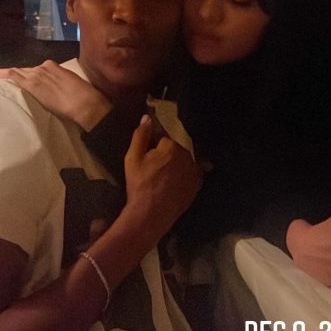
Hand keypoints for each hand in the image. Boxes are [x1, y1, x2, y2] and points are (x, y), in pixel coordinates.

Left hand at [0, 60, 111, 129]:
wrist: (84, 103)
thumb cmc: (83, 96)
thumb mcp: (71, 84)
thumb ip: (60, 83)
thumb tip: (55, 90)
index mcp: (54, 66)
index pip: (36, 70)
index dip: (28, 74)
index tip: (24, 79)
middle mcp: (43, 67)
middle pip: (25, 71)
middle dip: (17, 76)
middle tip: (7, 81)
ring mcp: (36, 75)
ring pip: (17, 73)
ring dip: (9, 77)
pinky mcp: (31, 84)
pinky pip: (13, 77)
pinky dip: (4, 76)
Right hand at [124, 117, 202, 242]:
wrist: (151, 213)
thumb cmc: (139, 184)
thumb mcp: (132, 158)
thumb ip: (140, 135)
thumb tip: (147, 117)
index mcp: (171, 146)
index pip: (162, 140)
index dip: (152, 149)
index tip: (147, 161)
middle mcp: (187, 156)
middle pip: (174, 150)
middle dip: (165, 157)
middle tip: (152, 172)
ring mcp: (194, 172)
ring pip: (183, 162)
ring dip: (175, 166)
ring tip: (161, 181)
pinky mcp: (197, 185)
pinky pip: (190, 174)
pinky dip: (184, 177)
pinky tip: (173, 185)